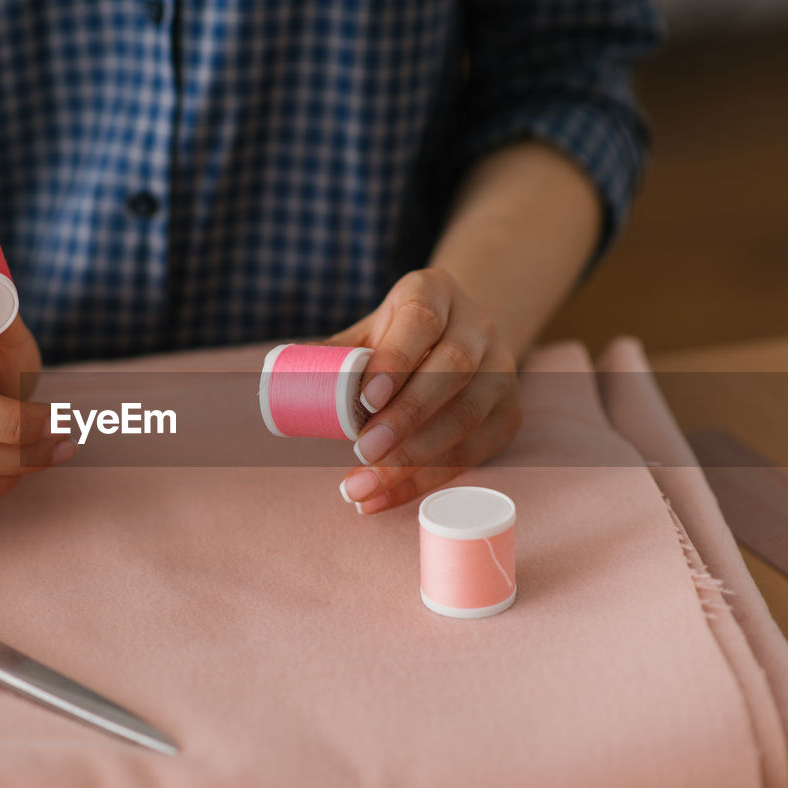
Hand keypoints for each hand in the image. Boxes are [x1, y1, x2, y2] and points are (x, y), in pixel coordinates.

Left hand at [327, 268, 521, 513]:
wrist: (459, 333)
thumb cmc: (397, 336)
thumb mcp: (368, 330)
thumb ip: (333, 356)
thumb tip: (280, 385)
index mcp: (434, 292)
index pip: (421, 320)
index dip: (396, 360)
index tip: (365, 399)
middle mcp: (476, 326)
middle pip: (453, 370)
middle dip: (406, 416)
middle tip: (363, 451)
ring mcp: (501, 370)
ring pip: (467, 415)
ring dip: (414, 459)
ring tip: (364, 486)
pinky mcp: (508, 412)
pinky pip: (474, 452)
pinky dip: (427, 480)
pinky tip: (386, 496)